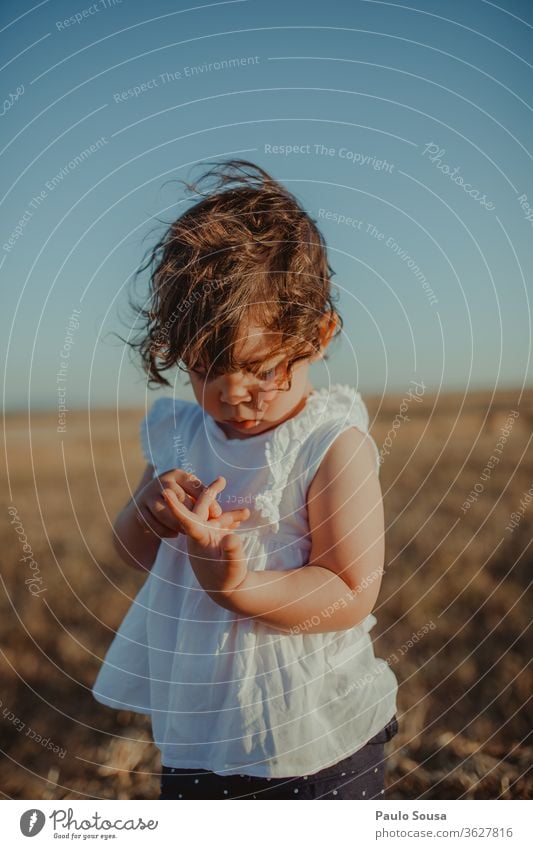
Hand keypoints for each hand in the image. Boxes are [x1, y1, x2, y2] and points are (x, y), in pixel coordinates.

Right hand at [134, 468, 223, 537]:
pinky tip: (174, 534)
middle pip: (178, 499)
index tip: (217, 514)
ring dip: (176, 524)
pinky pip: (152, 523)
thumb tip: (219, 514)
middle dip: (191, 515)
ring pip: (164, 513)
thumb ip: (205, 501)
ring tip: (187, 531)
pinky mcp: (139, 509)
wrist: (147, 505)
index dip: (207, 501)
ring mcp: (147, 495)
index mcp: (177, 475)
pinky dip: (164, 531)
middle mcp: (161, 481)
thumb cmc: (178, 499)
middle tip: (201, 526)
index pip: (194, 486)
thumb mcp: (190, 494)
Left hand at [162, 476, 249, 601]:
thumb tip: (231, 537)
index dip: (175, 506)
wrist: (228, 590)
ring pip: (215, 515)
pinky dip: (233, 518)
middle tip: (222, 479)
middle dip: (210, 493)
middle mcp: (201, 534)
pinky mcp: (216, 538)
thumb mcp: (233, 566)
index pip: (185, 520)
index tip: (165, 492)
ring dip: (228, 509)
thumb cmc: (228, 579)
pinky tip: (244, 514)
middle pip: (201, 508)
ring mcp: (209, 535)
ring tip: (245, 508)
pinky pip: (223, 522)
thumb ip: (232, 551)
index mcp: (199, 539)